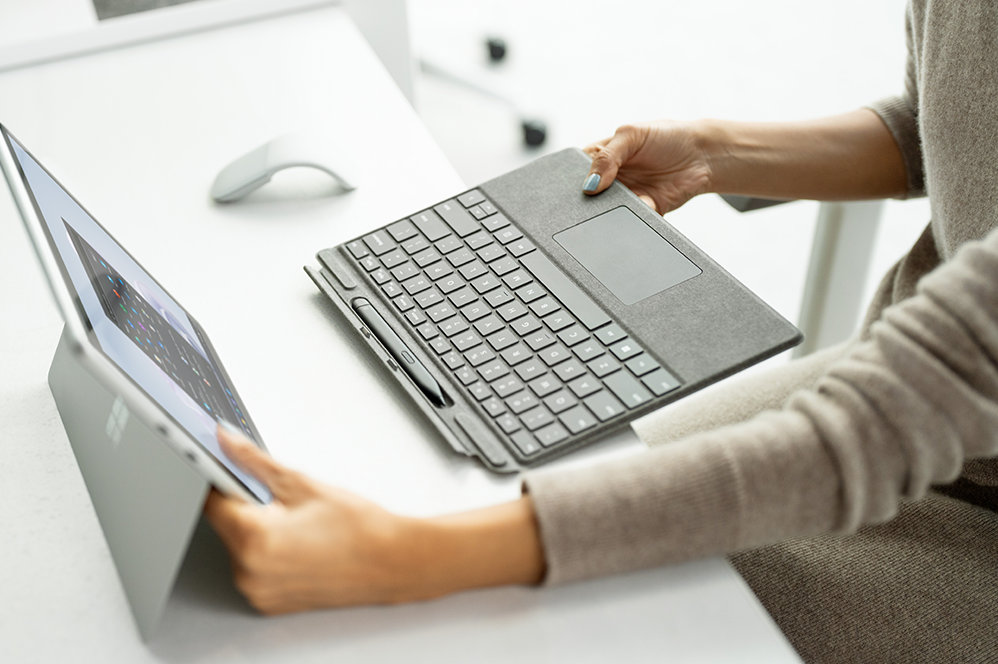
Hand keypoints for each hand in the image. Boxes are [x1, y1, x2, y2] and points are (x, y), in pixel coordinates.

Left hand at [204, 426, 424, 613]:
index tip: (225, 466)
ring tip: (296, 524)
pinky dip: (266, 552)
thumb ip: (254, 461)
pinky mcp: (268, 601)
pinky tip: (296, 543)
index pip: (212, 500)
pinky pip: (252, 568)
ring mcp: (258, 591)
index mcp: (255, 540)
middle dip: (245, 505)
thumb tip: (226, 442)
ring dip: (255, 529)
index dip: (221, 478)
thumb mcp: (302, 484)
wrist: (393, 562)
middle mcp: (250, 573)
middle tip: (281, 498)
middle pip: (226, 524)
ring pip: (239, 546)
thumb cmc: (359, 527)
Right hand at [582, 120, 713, 213]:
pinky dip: (635, 216)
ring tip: (622, 198)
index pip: (576, 170)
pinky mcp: (643, 210)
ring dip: (612, 210)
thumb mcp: (632, 134)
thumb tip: (589, 184)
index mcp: (601, 156)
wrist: (703, 155)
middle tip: (597, 195)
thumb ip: (607, 156)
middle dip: (591, 199)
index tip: (578, 184)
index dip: (573, 178)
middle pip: (589, 196)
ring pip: (608, 211)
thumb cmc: (667, 136)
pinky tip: (644, 202)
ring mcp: (626, 196)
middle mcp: (610, 179)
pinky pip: (632, 219)